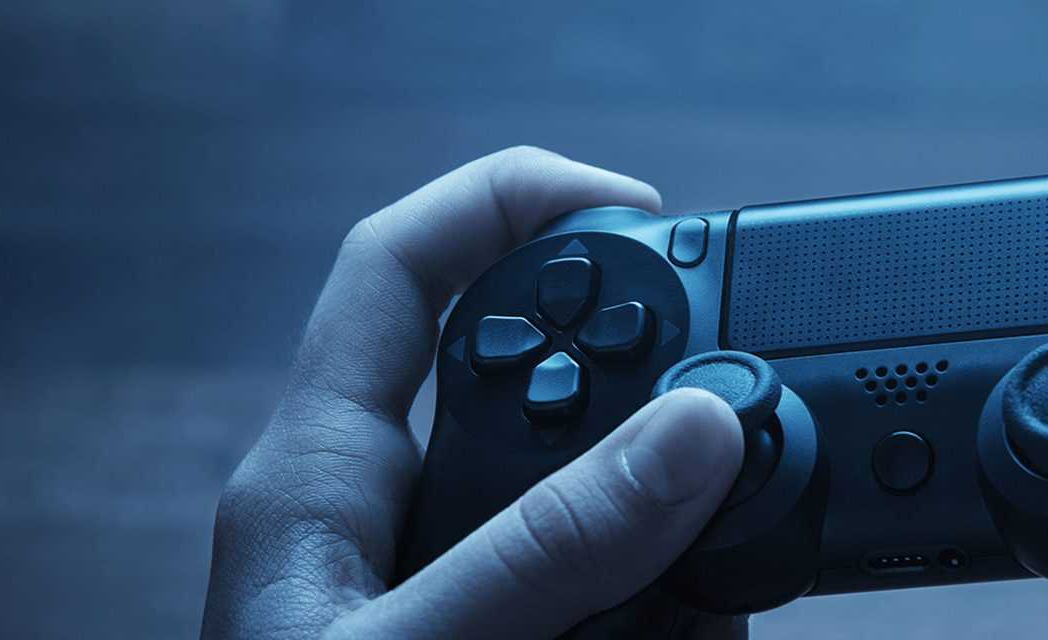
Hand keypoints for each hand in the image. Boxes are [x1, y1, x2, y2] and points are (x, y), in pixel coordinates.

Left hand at [200, 147, 746, 638]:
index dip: (506, 202)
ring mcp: (436, 586)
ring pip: (586, 508)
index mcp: (317, 478)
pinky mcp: (489, 637)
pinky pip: (601, 599)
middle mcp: (379, 516)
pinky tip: (701, 620)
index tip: (637, 209)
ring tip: (730, 571)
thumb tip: (690, 429)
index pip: (399, 267)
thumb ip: (539, 550)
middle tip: (729, 421)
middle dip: (637, 403)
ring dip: (671, 539)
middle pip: (527, 390)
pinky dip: (665, 608)